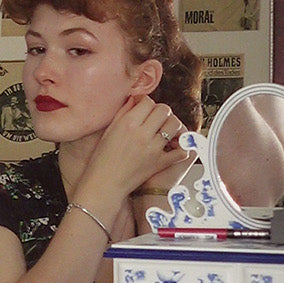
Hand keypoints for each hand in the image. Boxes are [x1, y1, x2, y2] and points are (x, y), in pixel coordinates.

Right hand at [78, 95, 189, 210]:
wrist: (105, 183)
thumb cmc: (102, 158)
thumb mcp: (109, 130)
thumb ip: (123, 112)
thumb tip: (135, 99)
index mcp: (128, 124)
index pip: (148, 101)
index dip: (146, 102)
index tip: (143, 107)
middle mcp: (142, 134)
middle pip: (164, 110)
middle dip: (160, 111)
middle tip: (154, 118)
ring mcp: (154, 148)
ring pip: (175, 125)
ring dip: (171, 125)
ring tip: (164, 130)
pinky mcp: (160, 162)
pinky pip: (181, 150)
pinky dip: (180, 147)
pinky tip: (172, 146)